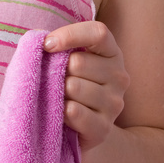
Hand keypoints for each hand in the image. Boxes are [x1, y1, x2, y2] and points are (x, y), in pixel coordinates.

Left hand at [43, 20, 129, 151]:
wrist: (81, 129)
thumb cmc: (67, 85)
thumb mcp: (66, 60)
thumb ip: (57, 47)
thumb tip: (44, 43)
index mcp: (111, 53)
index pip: (98, 33)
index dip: (70, 35)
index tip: (46, 45)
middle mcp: (119, 76)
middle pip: (79, 62)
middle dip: (58, 71)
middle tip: (56, 82)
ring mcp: (115, 103)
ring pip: (73, 87)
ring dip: (58, 93)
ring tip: (60, 99)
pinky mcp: (104, 128)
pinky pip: (74, 111)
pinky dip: (60, 111)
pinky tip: (61, 114)